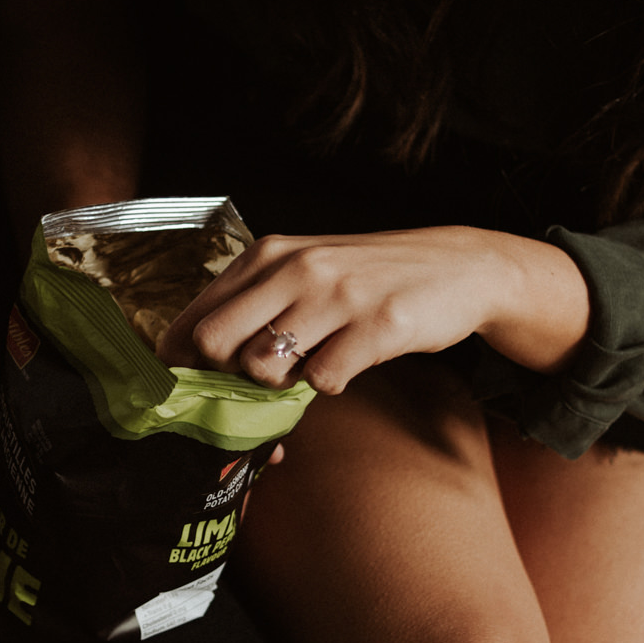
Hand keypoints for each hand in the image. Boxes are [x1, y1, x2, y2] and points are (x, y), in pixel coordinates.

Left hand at [156, 226, 590, 392]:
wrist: (459, 268)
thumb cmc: (368, 277)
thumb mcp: (303, 272)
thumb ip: (253, 303)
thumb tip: (194, 356)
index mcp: (268, 256)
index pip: (193, 319)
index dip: (184, 364)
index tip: (197, 386)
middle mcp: (296, 269)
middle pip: (216, 344)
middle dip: (229, 377)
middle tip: (261, 380)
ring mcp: (336, 296)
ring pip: (265, 367)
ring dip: (282, 385)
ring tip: (311, 366)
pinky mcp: (376, 326)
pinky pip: (324, 381)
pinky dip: (330, 386)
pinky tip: (348, 363)